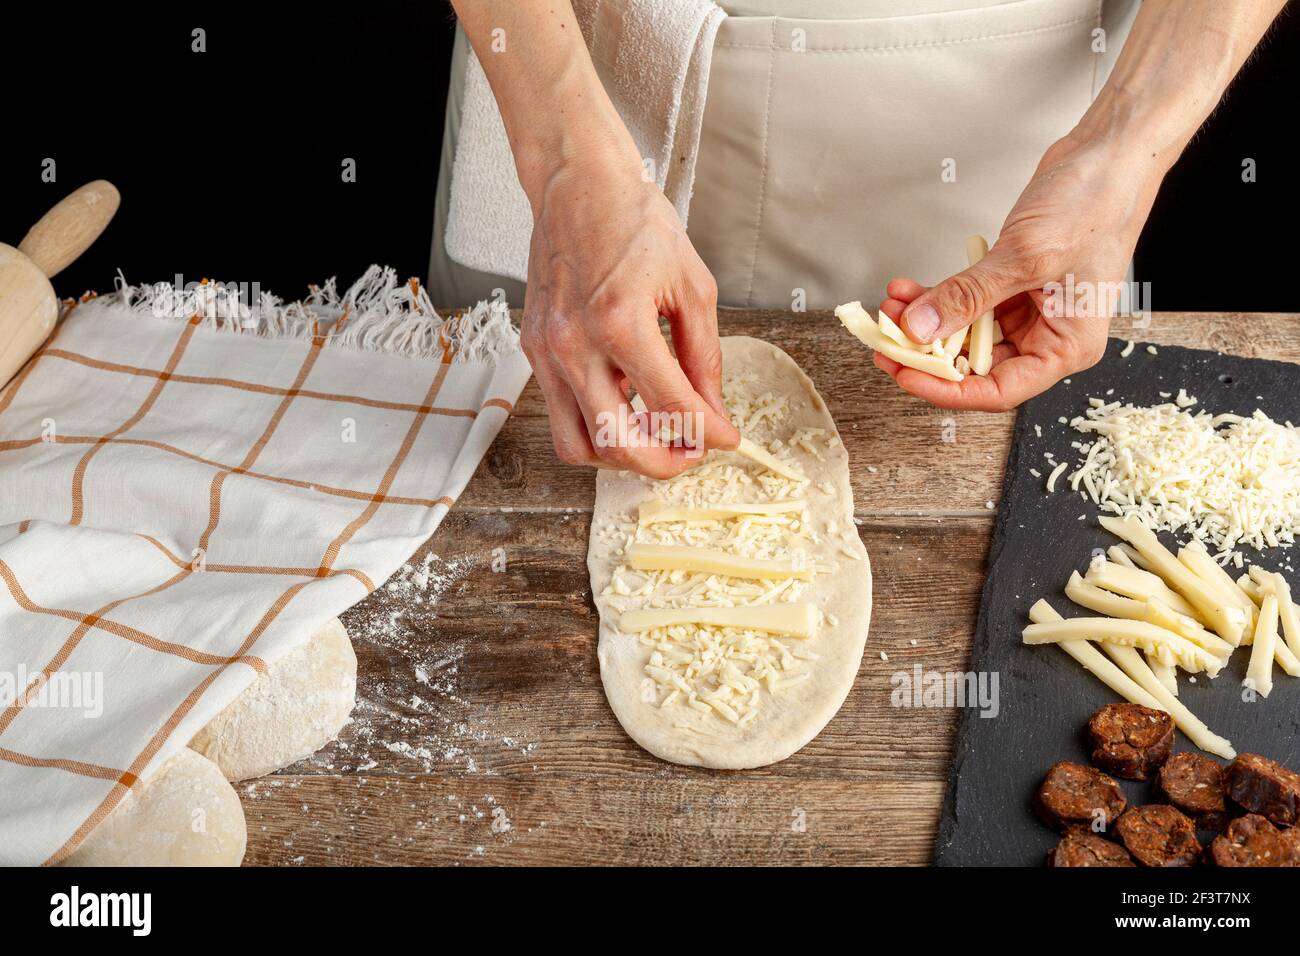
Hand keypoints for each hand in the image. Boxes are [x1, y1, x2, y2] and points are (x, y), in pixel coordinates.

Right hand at [521, 148, 739, 476]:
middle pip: (619, 443)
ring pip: (580, 445)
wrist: (577, 186)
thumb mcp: (692, 286)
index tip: (726, 439)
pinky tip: (626, 406)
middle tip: (690, 453)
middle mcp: (576, 344)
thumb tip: (714, 412)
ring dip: (623, 456)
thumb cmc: (634, 223)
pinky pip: (562, 415)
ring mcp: (548, 352)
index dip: (708, 433)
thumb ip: (705, 358)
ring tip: (655, 437)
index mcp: (621, 321)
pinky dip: (597, 425)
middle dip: (663, 463)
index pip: (672, 405)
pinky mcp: (534, 352)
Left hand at [879, 132, 1163, 410]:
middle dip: (927, 353)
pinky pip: (967, 304)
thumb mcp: (1025, 257)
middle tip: (885, 341)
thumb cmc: (1096, 204)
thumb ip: (968, 296)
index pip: (998, 389)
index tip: (905, 374)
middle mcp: (1050, 336)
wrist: (1109, 154)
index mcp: (1067, 347)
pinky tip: (909, 290)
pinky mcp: (1014, 285)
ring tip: (892, 307)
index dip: (947, 388)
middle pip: (977, 365)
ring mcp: (1031, 311)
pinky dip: (938, 298)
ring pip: (966, 334)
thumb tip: (920, 328)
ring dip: (926, 322)